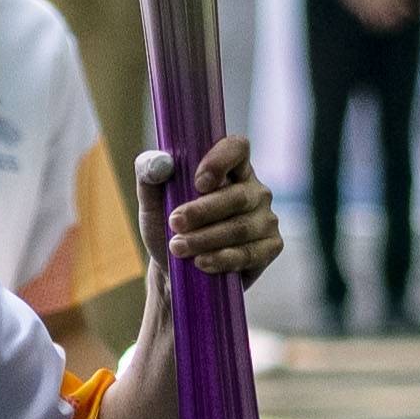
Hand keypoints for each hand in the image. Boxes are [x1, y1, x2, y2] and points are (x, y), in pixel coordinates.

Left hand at [136, 132, 282, 290]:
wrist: (176, 271)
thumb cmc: (167, 228)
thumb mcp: (152, 202)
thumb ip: (149, 175)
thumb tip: (160, 161)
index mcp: (230, 168)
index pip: (237, 148)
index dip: (221, 161)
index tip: (198, 183)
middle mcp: (254, 189)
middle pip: (237, 196)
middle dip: (203, 212)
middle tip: (175, 223)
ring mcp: (266, 218)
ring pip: (241, 227)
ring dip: (206, 239)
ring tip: (178, 247)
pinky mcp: (270, 246)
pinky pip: (250, 253)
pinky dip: (223, 259)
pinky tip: (202, 262)